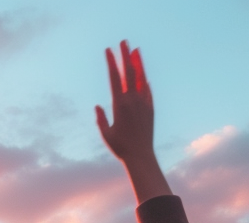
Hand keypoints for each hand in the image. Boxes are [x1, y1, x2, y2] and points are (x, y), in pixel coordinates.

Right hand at [95, 41, 170, 203]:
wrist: (141, 156)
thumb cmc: (120, 147)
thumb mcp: (105, 134)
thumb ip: (101, 118)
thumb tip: (97, 106)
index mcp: (119, 104)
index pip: (114, 77)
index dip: (111, 62)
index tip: (108, 50)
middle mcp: (133, 100)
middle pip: (129, 72)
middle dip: (126, 55)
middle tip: (123, 42)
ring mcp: (144, 102)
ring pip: (141, 77)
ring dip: (138, 62)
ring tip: (136, 50)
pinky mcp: (151, 108)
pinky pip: (147, 89)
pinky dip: (144, 80)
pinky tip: (143, 74)